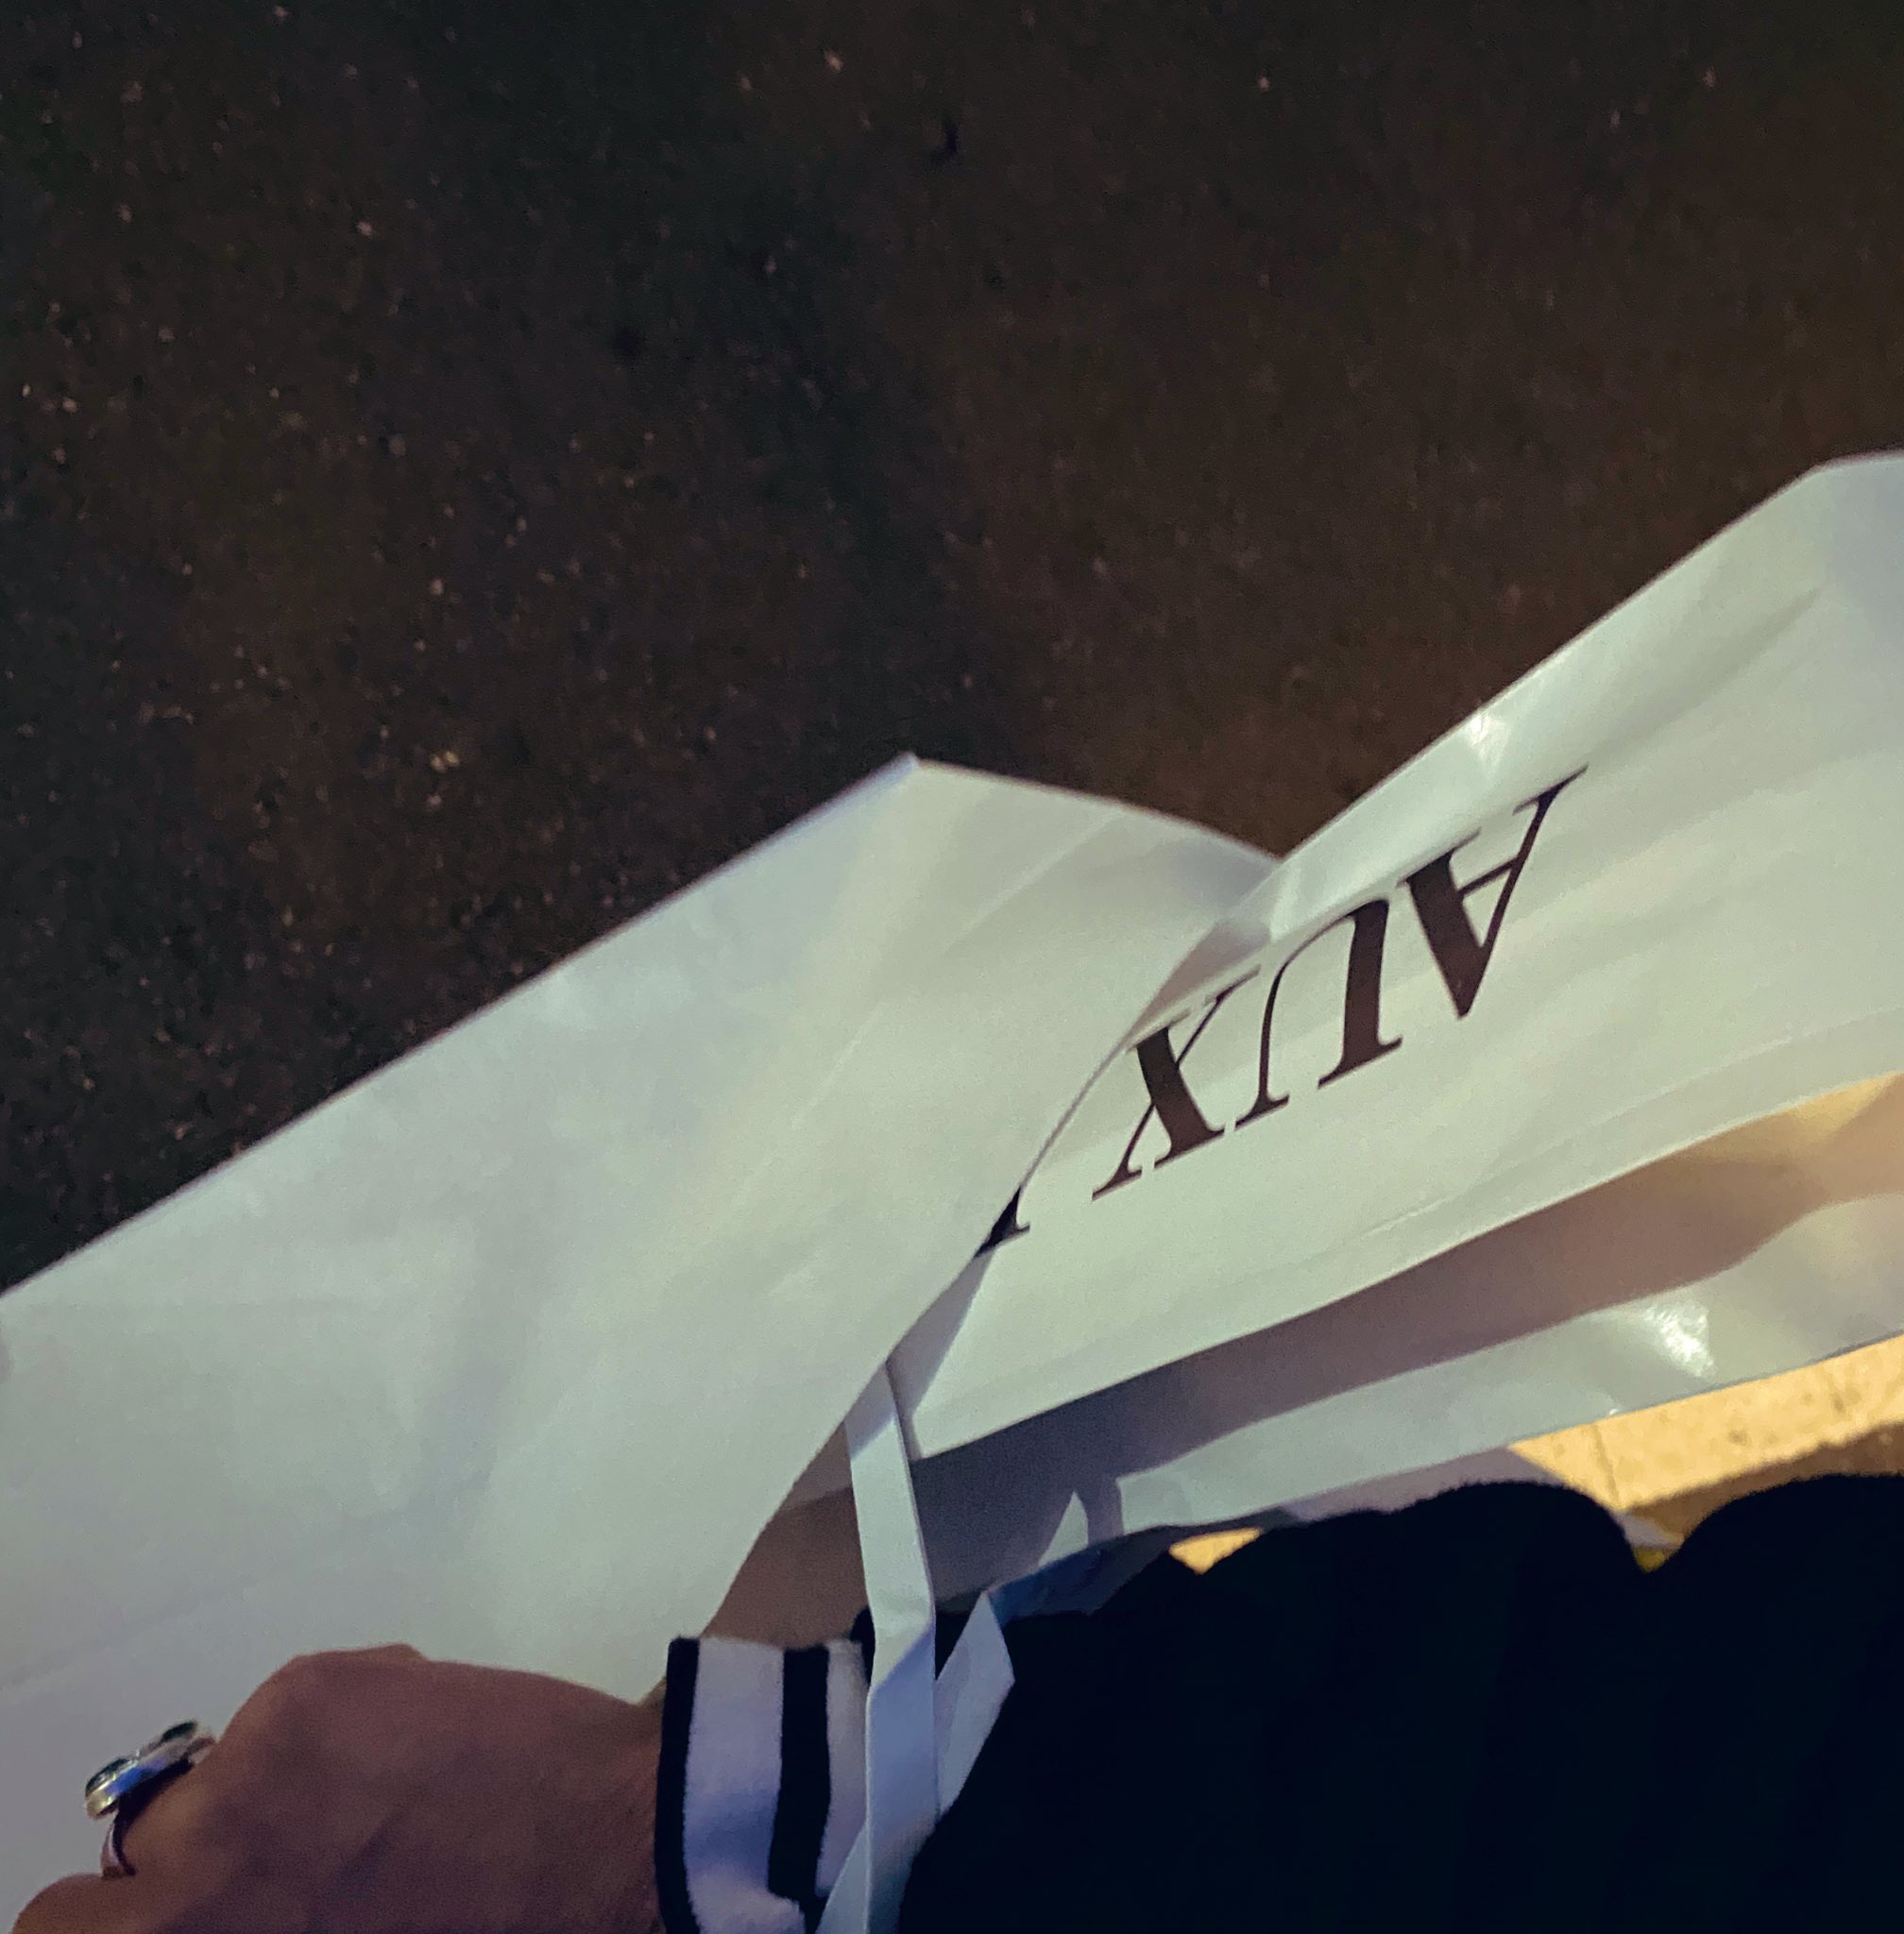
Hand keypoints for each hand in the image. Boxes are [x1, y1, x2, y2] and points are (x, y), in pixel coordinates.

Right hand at [13, 1644, 662, 1933]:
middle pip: (139, 1847)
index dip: (100, 1925)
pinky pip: (296, 1706)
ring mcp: (250, 1770)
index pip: (53, 1932)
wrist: (609, 1850)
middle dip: (207, 1852)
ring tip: (383, 1803)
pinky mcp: (312, 1691)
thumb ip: (251, 1932)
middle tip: (301, 1856)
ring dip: (282, 1783)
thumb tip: (230, 1906)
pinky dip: (345, 1721)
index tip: (162, 1917)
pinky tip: (421, 1751)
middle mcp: (195, 1865)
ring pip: (226, 1767)